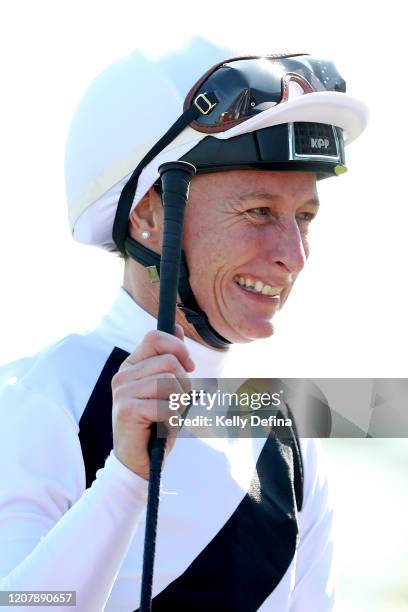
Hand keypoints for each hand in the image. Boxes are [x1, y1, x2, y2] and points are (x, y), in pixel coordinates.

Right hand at [111, 325, 194, 479]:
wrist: (139, 461)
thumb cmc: (156, 424)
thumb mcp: (167, 387)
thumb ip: (169, 357)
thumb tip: (176, 326)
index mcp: (132, 366)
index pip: (155, 337)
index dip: (178, 348)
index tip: (189, 367)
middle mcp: (123, 375)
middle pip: (168, 361)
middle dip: (183, 384)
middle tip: (177, 403)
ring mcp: (122, 392)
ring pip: (169, 382)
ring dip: (178, 403)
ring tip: (168, 416)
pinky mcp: (126, 409)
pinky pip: (166, 405)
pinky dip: (172, 419)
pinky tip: (162, 427)